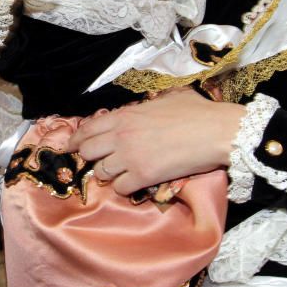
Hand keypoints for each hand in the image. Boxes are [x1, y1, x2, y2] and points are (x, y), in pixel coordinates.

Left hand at [68, 86, 245, 195]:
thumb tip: (149, 105)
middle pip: (88, 151)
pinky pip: (120, 188)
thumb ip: (149, 104)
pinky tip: (134, 183)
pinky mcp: (143, 176)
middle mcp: (121, 136)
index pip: (88, 128)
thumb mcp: (167, 97)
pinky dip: (124, 187)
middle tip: (97, 161)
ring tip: (120, 173)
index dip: (76, 139)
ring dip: (108, 174)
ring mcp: (130, 157)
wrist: (216, 131)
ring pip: (101, 172)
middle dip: (90, 157)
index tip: (70, 146)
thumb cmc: (197, 112)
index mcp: (125, 115)